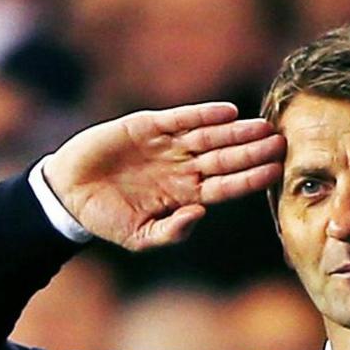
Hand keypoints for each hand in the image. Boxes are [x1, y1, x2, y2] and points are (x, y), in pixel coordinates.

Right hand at [43, 102, 285, 250]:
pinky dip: (203, 114)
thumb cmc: (105, 218)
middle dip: (253, 151)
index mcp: (184, 194)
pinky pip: (181, 119)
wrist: (68, 193)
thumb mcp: (139, 237)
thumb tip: (198, 215)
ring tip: (262, 126)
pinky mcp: (147, 126)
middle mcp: (181, 168)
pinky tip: (227, 112)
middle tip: (281, 142)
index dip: (250, 178)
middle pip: (225, 158)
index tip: (276, 171)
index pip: (225, 186)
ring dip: (236, 131)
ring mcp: (167, 146)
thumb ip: (171, 232)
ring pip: (209, 137)